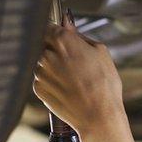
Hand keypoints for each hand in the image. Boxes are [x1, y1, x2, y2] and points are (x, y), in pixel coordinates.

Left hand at [32, 19, 123, 134]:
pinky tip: (68, 88)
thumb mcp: (101, 52)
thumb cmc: (104, 85)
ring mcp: (39, 72)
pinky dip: (52, 81)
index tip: (62, 36)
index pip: (49, 25)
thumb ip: (80, 36)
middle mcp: (46, 54)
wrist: (98, 116)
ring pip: (42, 61)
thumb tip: (68, 25)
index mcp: (62, 40)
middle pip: (44, 43)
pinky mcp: (37, 88)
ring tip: (73, 78)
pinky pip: (42, 78)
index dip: (56, 31)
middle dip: (55, 49)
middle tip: (74, 60)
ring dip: (53, 66)